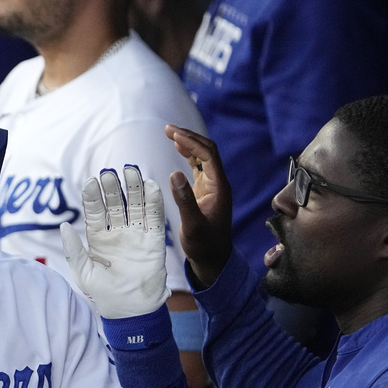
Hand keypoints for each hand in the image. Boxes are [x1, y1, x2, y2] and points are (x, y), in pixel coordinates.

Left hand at [60, 165, 170, 318]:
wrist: (130, 310)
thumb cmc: (103, 293)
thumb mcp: (83, 272)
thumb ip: (73, 249)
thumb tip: (63, 226)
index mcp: (98, 238)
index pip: (95, 212)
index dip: (93, 197)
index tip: (90, 182)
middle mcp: (118, 233)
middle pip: (115, 204)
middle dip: (113, 188)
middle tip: (109, 172)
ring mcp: (136, 235)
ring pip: (136, 206)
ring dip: (134, 188)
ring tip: (131, 170)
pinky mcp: (154, 242)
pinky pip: (154, 218)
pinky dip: (154, 202)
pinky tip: (151, 186)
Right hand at [164, 125, 233, 288]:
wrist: (213, 258)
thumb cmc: (204, 244)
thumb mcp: (192, 225)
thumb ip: (184, 200)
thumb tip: (174, 173)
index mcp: (219, 187)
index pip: (208, 155)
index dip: (191, 142)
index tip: (172, 135)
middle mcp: (218, 183)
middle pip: (208, 151)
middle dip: (189, 137)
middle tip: (168, 129)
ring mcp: (212, 186)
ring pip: (203, 156)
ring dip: (188, 143)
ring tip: (170, 133)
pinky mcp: (205, 191)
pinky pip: (199, 166)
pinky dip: (188, 154)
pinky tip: (178, 148)